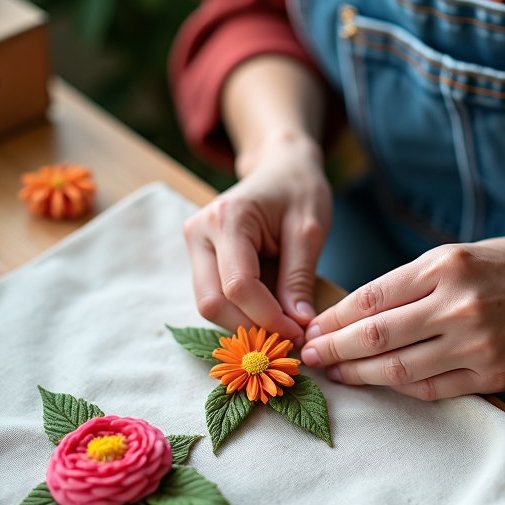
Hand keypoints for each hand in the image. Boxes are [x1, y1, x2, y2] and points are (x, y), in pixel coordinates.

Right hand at [183, 131, 331, 345]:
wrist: (281, 167)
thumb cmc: (299, 190)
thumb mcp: (310, 230)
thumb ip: (299, 278)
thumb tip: (297, 325)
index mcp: (228, 218)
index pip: (238, 286)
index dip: (267, 318)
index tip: (298, 333)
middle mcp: (200, 231)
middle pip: (212, 302)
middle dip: (249, 326)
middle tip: (287, 337)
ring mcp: (194, 243)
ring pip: (208, 304)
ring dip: (242, 322)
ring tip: (279, 326)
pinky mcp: (199, 255)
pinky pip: (212, 295)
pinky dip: (237, 312)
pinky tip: (265, 314)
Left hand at [300, 238, 504, 398]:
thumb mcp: (460, 254)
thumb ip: (410, 281)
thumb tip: (353, 312)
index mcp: (447, 265)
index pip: (373, 297)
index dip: (335, 318)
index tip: (312, 328)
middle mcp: (460, 305)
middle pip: (378, 336)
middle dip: (335, 349)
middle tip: (308, 358)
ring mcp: (478, 344)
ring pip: (401, 370)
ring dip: (360, 375)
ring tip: (336, 375)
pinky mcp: (495, 375)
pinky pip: (434, 389)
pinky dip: (401, 388)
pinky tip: (380, 383)